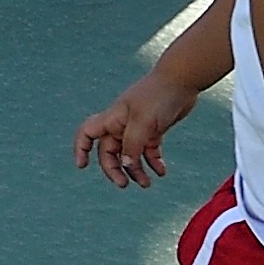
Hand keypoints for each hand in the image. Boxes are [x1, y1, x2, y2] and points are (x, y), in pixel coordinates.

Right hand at [76, 69, 197, 187]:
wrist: (182, 80)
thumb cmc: (159, 96)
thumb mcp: (144, 122)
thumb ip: (133, 144)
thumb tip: (125, 165)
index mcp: (112, 118)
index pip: (87, 133)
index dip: (81, 149)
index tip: (82, 166)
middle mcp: (121, 124)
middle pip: (109, 151)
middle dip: (114, 169)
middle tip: (125, 184)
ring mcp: (137, 127)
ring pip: (130, 154)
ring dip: (136, 170)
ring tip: (147, 183)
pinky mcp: (153, 129)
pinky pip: (148, 150)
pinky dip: (153, 162)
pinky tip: (161, 172)